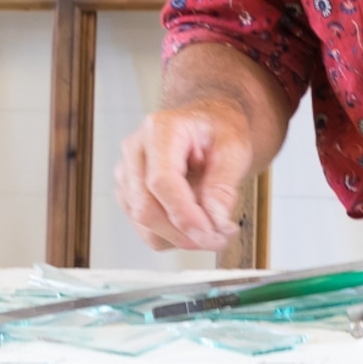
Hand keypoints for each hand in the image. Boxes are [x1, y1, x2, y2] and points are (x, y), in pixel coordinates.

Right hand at [116, 102, 252, 250]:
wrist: (208, 126)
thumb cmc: (218, 131)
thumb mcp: (234, 149)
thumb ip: (224, 185)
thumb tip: (215, 220)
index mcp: (161, 130)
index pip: (161, 181)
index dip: (184, 214)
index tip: (210, 233)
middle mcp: (136, 151)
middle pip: (146, 207)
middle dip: (185, 233)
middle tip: (220, 237)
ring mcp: (128, 174)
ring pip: (144, 224)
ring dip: (181, 237)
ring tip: (214, 227)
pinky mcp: (129, 195)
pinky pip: (146, 230)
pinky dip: (174, 236)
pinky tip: (195, 224)